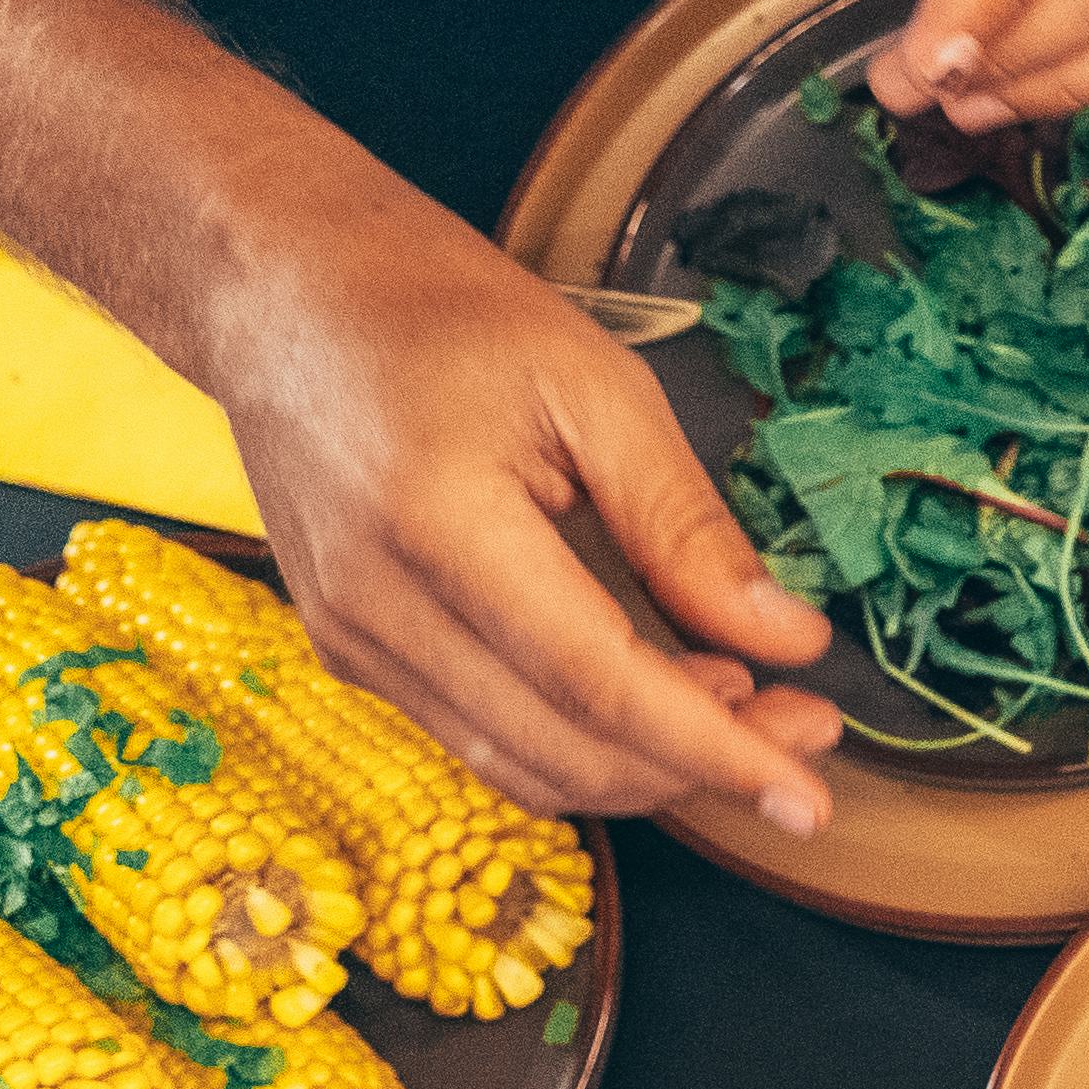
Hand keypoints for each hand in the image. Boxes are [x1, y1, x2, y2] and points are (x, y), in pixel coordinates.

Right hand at [192, 195, 845, 833]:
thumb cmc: (437, 313)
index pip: (598, 687)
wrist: (278, 291)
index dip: (716, 753)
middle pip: (568, 751)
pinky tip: (655, 693)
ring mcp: (352, 637)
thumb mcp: (593, 388)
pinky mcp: (351, 650)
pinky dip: (583, 742)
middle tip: (805, 726)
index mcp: (435, 523)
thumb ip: (686, 527)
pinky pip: (486, 739)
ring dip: (648, 767)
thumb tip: (790, 641)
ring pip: (527, 768)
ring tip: (744, 706)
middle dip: (701, 767)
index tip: (811, 796)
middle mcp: (375, 605)